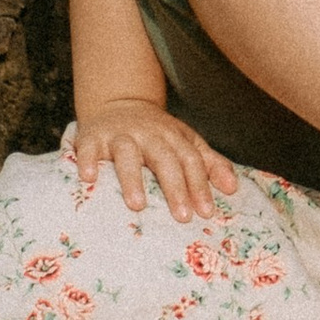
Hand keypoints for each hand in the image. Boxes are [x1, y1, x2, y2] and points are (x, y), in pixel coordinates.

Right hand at [67, 102, 237, 224]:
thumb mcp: (185, 142)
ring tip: (138, 206)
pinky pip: (88, 148)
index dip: (200, 185)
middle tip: (182, 217)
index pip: (191, 161)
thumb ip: (210, 164)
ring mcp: (119, 134)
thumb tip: (233, 188)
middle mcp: (148, 134)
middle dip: (175, 188)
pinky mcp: (92, 137)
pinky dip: (87, 161)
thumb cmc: (156, 133)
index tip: (206, 212)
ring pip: (127, 154)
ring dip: (133, 179)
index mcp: (174, 137)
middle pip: (165, 159)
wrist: (119, 102)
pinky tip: (88, 179)